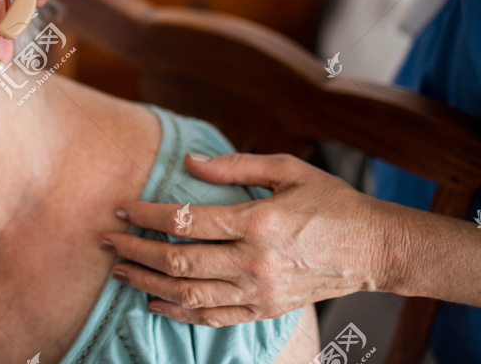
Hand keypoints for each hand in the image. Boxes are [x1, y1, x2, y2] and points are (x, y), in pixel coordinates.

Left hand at [100, 153, 395, 326]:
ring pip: (189, 294)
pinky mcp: (265, 310)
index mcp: (259, 222)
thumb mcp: (287, 169)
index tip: (122, 208)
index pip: (186, 221)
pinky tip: (154, 301)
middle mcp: (255, 262)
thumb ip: (234, 165)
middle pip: (179, 261)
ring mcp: (260, 291)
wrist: (373, 248)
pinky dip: (178, 312)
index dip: (147, 216)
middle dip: (136, 250)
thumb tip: (188, 163)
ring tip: (119, 270)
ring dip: (147, 282)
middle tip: (106, 240)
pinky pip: (212, 317)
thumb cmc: (331, 201)